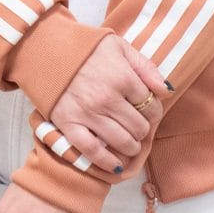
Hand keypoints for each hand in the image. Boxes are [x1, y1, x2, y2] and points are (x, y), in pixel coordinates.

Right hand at [47, 33, 169, 173]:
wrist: (46, 50)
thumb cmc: (86, 48)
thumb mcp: (119, 47)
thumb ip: (146, 67)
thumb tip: (167, 90)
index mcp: (122, 77)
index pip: (151, 106)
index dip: (154, 111)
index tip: (148, 111)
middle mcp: (107, 98)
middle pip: (139, 127)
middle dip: (143, 129)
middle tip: (137, 127)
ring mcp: (88, 113)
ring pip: (122, 141)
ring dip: (131, 146)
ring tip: (130, 144)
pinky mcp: (69, 124)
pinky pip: (92, 151)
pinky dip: (107, 162)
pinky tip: (116, 165)